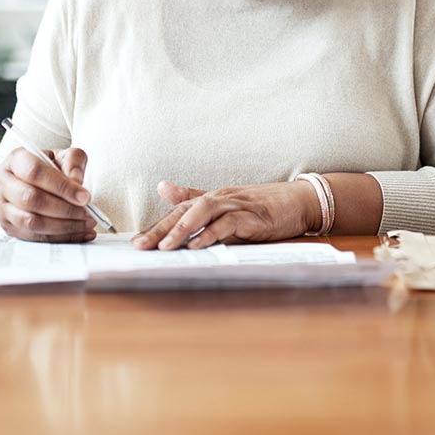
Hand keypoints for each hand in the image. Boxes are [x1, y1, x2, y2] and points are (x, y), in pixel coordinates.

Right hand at [0, 146, 96, 242]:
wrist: (32, 182)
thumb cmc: (49, 168)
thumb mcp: (63, 156)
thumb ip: (73, 162)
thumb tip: (77, 182)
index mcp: (15, 160)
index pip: (35, 172)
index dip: (62, 186)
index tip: (85, 197)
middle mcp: (3, 183)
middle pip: (31, 199)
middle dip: (64, 209)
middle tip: (88, 213)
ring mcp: (2, 207)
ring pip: (31, 222)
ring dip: (63, 226)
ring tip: (86, 223)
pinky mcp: (8, 227)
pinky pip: (35, 238)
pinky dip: (61, 238)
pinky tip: (81, 233)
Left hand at [132, 180, 320, 249]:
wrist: (298, 201)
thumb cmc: (263, 205)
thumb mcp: (226, 204)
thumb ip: (195, 198)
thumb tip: (163, 188)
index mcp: (212, 199)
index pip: (178, 212)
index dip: (156, 226)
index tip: (136, 242)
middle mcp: (220, 199)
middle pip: (184, 212)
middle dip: (160, 229)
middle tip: (140, 246)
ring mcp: (236, 205)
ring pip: (202, 213)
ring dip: (182, 230)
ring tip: (164, 247)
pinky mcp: (252, 216)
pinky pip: (228, 223)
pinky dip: (212, 234)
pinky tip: (199, 246)